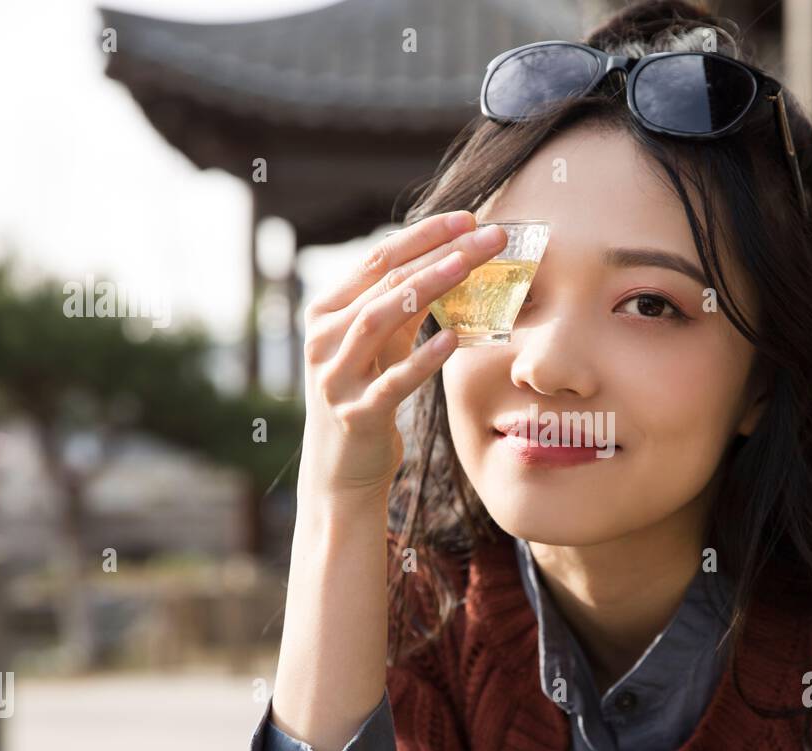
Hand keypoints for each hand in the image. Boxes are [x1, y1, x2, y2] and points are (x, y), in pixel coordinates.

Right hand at [297, 210, 507, 503]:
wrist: (339, 471)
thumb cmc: (366, 396)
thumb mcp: (380, 345)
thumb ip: (402, 306)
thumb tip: (452, 259)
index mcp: (328, 311)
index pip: (379, 258)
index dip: (424, 235)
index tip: (469, 219)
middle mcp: (324, 338)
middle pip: (385, 282)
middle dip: (439, 252)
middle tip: (488, 236)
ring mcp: (335, 376)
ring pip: (379, 320)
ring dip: (427, 288)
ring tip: (468, 266)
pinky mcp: (356, 414)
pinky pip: (393, 382)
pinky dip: (423, 359)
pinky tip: (453, 339)